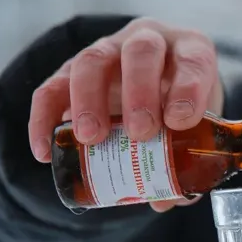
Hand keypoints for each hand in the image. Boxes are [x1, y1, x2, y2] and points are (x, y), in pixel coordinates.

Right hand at [28, 17, 222, 211]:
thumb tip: (168, 199)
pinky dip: (43, 118)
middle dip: (139, 92)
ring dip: (89, 101)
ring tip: (91, 139)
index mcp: (190, 50)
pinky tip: (45, 152)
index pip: (193, 59)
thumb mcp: (198, 126)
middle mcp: (148, 42)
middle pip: (140, 51)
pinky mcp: (71, 70)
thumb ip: (188, 160)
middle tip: (140, 133)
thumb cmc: (184, 107)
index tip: (180, 120)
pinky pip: (51, 88)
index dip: (188, 88)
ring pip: (92, 61)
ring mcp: (109, 51)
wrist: (155, 86)